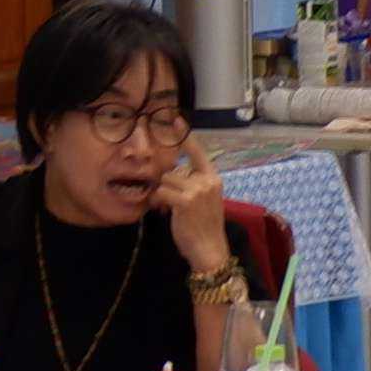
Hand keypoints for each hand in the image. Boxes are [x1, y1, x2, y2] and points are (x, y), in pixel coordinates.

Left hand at [159, 146, 231, 275]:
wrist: (210, 250)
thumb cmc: (204, 227)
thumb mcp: (204, 201)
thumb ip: (192, 185)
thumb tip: (168, 176)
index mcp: (213, 178)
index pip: (198, 152)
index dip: (185, 137)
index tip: (174, 119)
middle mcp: (207, 180)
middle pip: (173, 170)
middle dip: (166, 184)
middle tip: (166, 203)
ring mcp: (197, 189)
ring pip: (165, 180)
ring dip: (160, 194)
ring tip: (165, 208)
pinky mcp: (185, 201)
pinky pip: (161, 192)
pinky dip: (157, 201)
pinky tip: (162, 212)